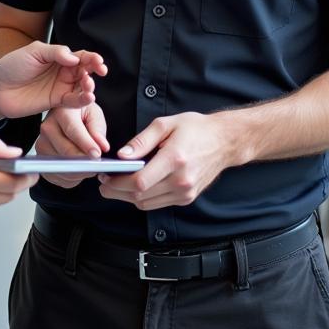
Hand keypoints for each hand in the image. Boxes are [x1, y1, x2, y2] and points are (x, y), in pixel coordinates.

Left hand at [0, 41, 106, 119]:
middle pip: (85, 71)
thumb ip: (55, 52)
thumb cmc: (12, 66)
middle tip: (99, 72)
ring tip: (90, 87)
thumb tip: (75, 57)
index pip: (81, 56)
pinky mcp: (56, 102)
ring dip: (90, 86)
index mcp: (59, 57)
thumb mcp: (33, 52)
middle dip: (94, 71)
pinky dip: (82, 100)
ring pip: (82, 87)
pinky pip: (73, 102)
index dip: (92, 58)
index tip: (98, 61)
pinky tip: (88, 97)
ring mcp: (60, 87)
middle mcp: (63, 72)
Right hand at [35, 103, 108, 188]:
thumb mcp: (93, 114)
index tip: (97, 154)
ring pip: (61, 166)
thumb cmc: (80, 114)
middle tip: (98, 165)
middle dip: (84, 161)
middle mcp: (47, 128)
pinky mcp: (41, 160)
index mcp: (61, 111)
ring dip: (79, 171)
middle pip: (66, 152)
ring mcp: (42, 145)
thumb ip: (98, 129)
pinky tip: (78, 169)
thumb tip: (101, 146)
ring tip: (89, 165)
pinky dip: (71, 178)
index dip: (85, 144)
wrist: (66, 117)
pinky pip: (57, 176)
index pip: (72, 130)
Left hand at [98, 111, 252, 211]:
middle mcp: (181, 181)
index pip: (139, 181)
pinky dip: (143, 197)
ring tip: (116, 184)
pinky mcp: (186, 198)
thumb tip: (122, 155)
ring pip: (147, 204)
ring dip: (128, 197)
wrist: (224, 141)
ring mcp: (185, 193)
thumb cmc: (195, 129)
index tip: (104, 177)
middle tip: (104, 183)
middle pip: (140, 196)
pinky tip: (135, 186)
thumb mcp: (165, 124)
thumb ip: (141, 140)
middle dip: (117, 191)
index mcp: (174, 159)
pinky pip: (158, 203)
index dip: (117, 183)